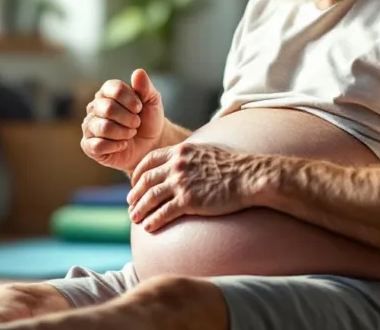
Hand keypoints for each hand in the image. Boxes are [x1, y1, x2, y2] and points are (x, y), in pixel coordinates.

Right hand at [81, 69, 165, 172]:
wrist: (151, 144)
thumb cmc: (149, 120)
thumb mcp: (152, 101)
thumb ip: (145, 87)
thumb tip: (138, 72)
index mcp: (106, 92)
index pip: (114, 89)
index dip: (130, 100)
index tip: (139, 108)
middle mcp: (94, 107)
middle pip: (108, 109)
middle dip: (129, 119)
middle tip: (136, 123)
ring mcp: (89, 126)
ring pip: (103, 127)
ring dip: (123, 133)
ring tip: (130, 134)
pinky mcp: (88, 145)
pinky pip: (97, 145)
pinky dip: (115, 146)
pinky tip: (122, 145)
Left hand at [126, 142, 262, 231]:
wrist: (248, 177)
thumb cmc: (232, 166)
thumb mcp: (205, 152)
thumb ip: (189, 156)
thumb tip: (182, 162)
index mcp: (179, 152)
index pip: (149, 161)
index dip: (137, 173)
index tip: (134, 184)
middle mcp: (176, 165)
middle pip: (146, 180)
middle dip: (134, 194)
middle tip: (130, 204)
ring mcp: (181, 183)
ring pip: (150, 198)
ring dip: (139, 209)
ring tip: (135, 218)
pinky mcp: (188, 201)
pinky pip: (163, 213)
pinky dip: (153, 220)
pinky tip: (148, 227)